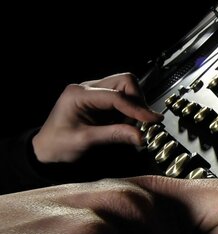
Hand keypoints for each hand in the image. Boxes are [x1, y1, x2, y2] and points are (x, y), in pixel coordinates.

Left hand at [32, 73, 162, 162]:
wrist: (46, 150)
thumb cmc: (59, 146)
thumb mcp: (85, 141)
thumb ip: (114, 136)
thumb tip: (140, 136)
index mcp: (79, 94)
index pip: (117, 96)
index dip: (137, 109)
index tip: (153, 120)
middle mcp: (88, 88)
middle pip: (125, 82)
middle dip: (137, 101)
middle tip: (140, 123)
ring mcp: (95, 93)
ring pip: (127, 88)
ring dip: (135, 107)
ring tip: (129, 127)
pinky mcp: (101, 101)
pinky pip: (124, 99)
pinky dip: (130, 112)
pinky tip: (124, 126)